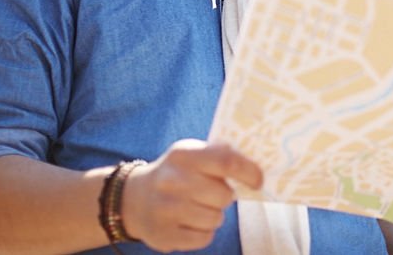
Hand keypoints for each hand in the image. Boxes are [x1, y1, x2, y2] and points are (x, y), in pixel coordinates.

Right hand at [120, 139, 262, 251]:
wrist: (135, 198)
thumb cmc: (178, 173)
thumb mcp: (193, 154)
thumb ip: (221, 155)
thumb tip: (256, 165)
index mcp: (183, 155)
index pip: (226, 161)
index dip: (249, 172)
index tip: (258, 181)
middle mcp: (170, 181)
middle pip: (223, 196)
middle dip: (225, 197)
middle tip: (213, 194)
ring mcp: (164, 210)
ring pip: (215, 219)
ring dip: (214, 215)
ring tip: (198, 207)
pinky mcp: (164, 235)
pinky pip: (204, 238)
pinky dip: (204, 232)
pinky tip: (190, 222)